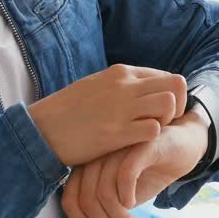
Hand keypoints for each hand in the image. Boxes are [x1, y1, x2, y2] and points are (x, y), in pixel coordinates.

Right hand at [28, 64, 186, 166]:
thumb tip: (141, 89)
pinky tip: (139, 145)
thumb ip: (120, 86)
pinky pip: (154, 129)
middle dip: (178, 106)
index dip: (169, 96)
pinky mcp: (116, 133)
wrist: (41, 130)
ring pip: (169, 104)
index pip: (164, 76)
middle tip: (165, 125)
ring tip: (151, 133)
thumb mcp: (96, 86)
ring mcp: (121, 108)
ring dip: (167, 120)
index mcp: (120, 73)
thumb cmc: (67, 111)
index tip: (161, 113)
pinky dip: (152, 138)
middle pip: (175, 85)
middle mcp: (125, 85)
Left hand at [60, 110, 209, 217]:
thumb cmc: (149, 171)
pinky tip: (134, 204)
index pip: (70, 200)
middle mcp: (98, 154)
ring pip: (103, 191)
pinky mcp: (141, 144)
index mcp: (87, 165)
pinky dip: (126, 195)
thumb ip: (95, 213)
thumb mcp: (120, 199)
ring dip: (118, 217)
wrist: (184, 147)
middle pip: (86, 199)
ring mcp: (119, 146)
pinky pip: (124, 174)